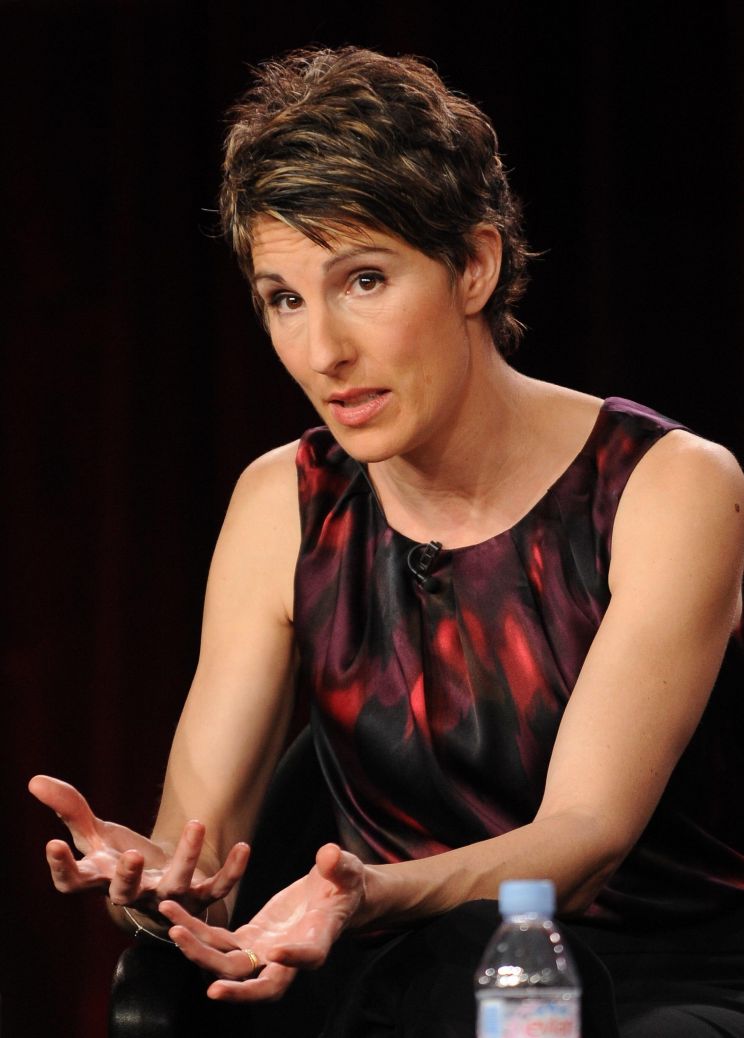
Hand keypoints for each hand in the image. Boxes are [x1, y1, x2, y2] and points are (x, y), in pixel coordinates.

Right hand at [28, 775, 248, 919]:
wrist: (160, 881)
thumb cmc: (121, 856)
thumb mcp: (96, 832)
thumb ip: (69, 808)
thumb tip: (33, 779)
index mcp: (101, 879)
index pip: (72, 883)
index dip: (62, 868)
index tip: (52, 845)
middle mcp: (133, 895)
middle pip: (125, 893)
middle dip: (128, 877)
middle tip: (132, 855)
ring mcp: (167, 899)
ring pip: (176, 887)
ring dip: (186, 858)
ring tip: (196, 822)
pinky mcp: (200, 897)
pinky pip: (218, 888)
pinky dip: (231, 871)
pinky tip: (244, 847)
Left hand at [159, 843, 364, 1001]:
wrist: (331, 894)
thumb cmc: (343, 882)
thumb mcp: (345, 869)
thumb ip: (338, 864)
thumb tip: (329, 855)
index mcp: (318, 939)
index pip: (309, 956)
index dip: (294, 957)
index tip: (277, 951)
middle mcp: (289, 956)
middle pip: (262, 984)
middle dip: (234, 986)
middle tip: (210, 982)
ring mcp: (266, 952)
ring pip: (230, 966)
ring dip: (200, 952)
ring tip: (174, 927)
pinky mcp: (250, 940)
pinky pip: (219, 943)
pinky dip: (197, 933)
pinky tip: (174, 917)